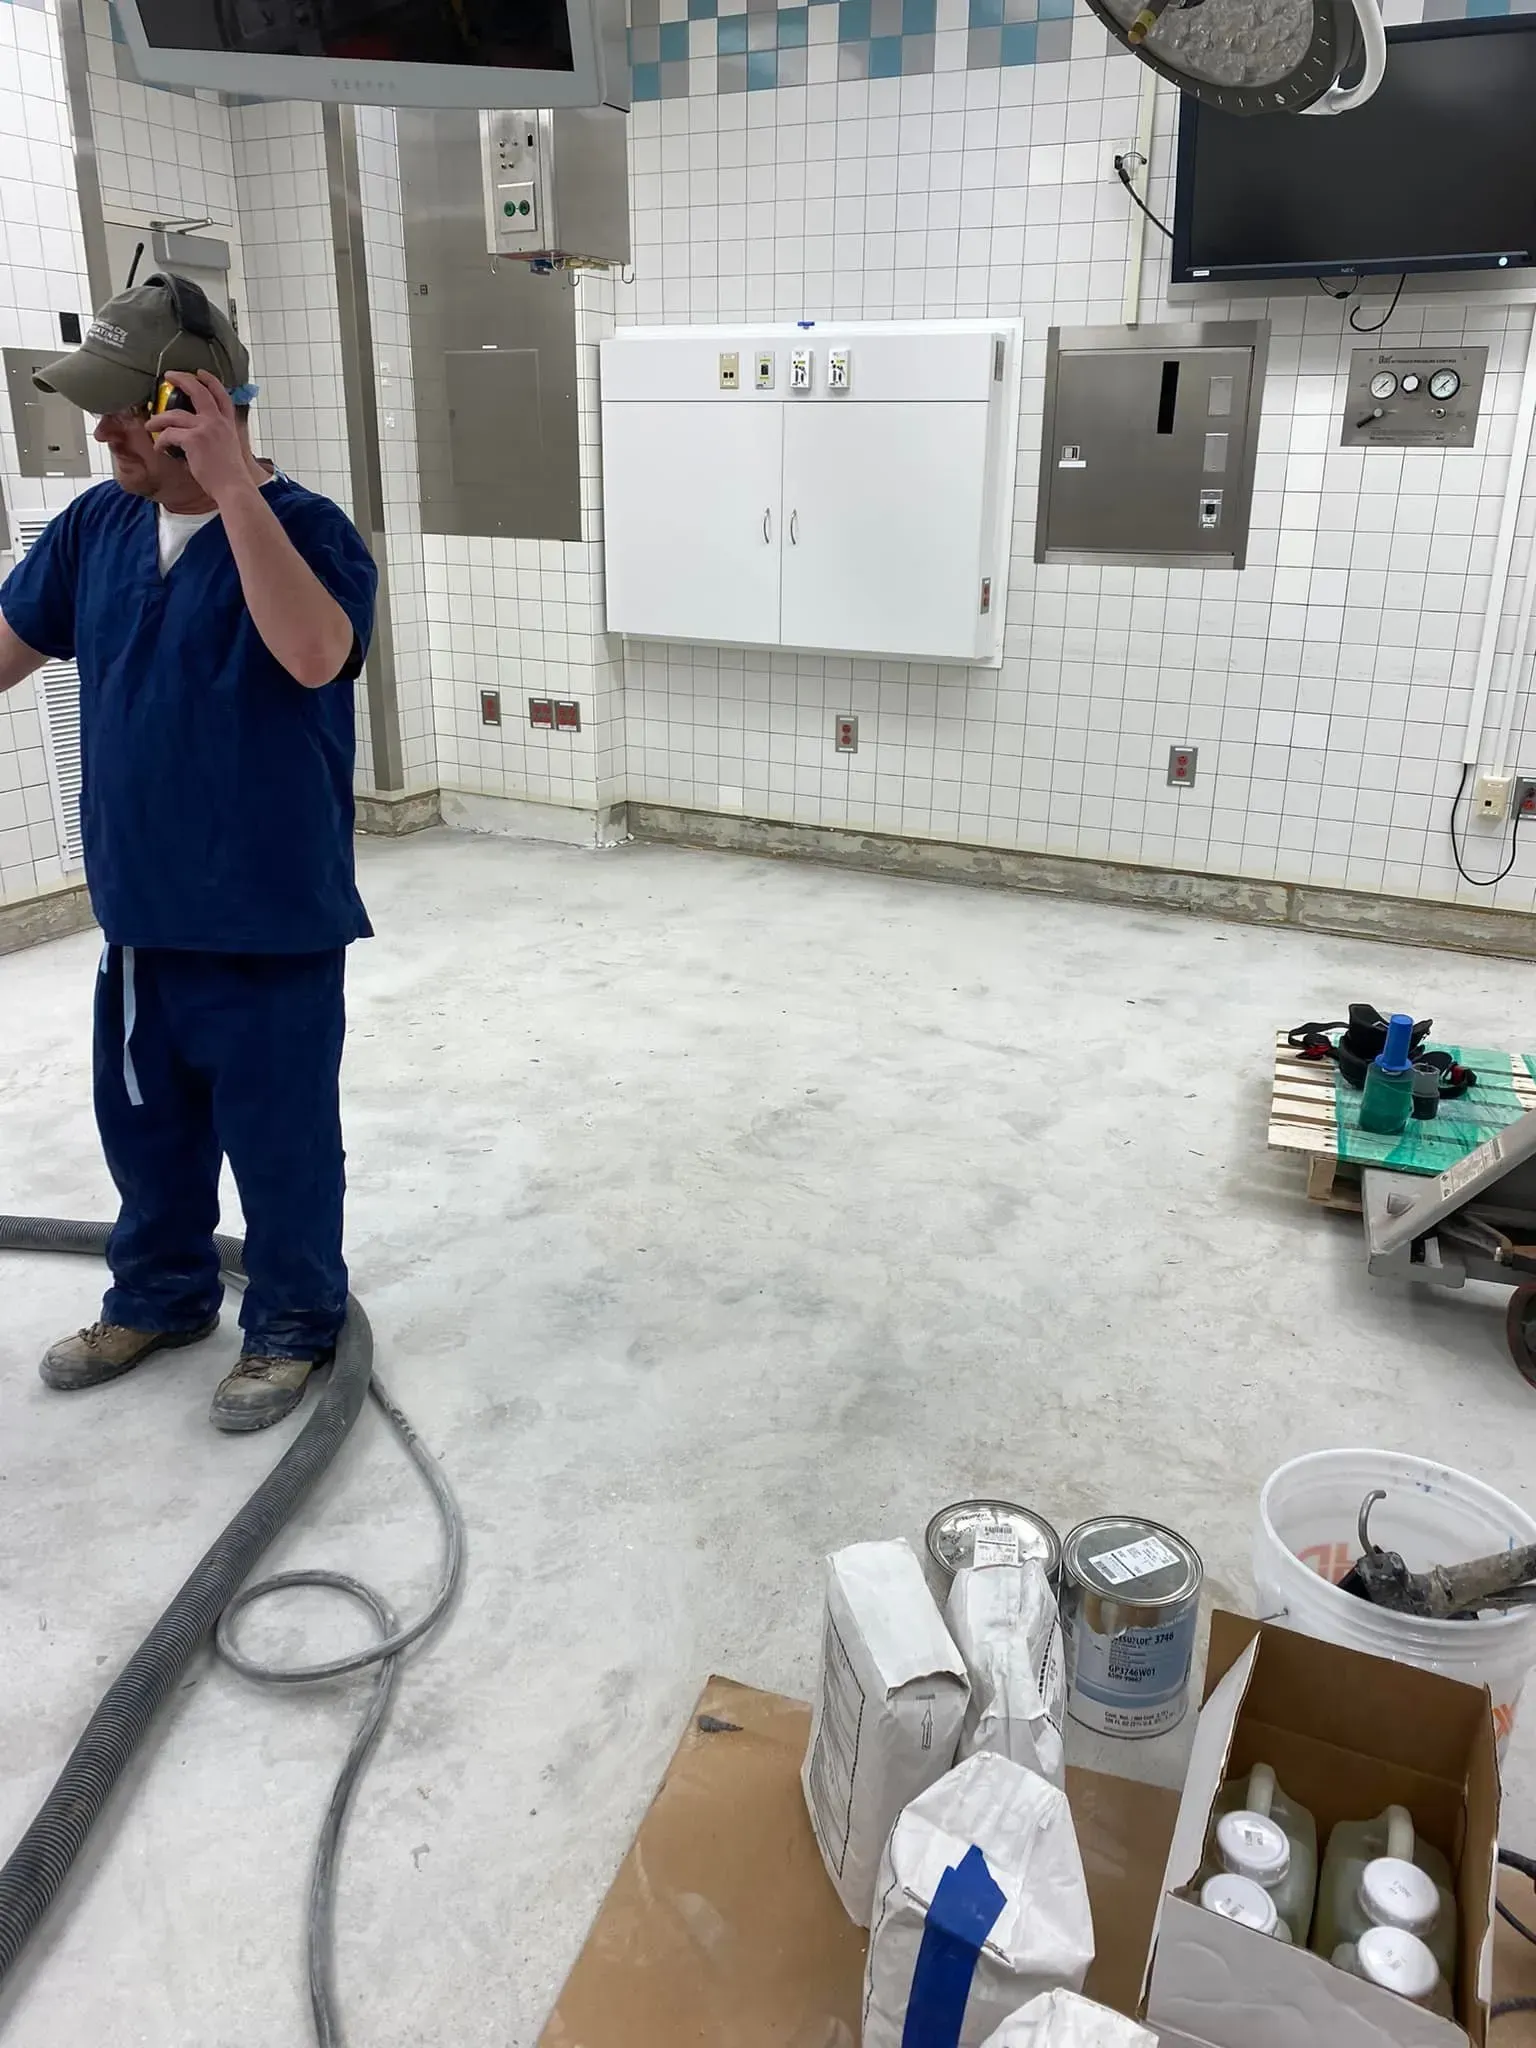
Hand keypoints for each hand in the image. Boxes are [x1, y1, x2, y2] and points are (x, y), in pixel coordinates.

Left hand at [148, 370, 252, 502]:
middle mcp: (217, 422)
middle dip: (182, 379)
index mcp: (227, 423)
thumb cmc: (230, 475)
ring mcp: (205, 429)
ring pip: (174, 414)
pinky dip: (160, 441)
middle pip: (198, 391)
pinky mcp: (193, 440)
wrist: (233, 487)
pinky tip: (159, 448)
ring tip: (150, 425)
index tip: (199, 373)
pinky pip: (169, 434)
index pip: (221, 395)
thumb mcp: (229, 448)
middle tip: (169, 376)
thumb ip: (218, 436)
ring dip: (158, 419)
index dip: (210, 380)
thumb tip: (198, 436)